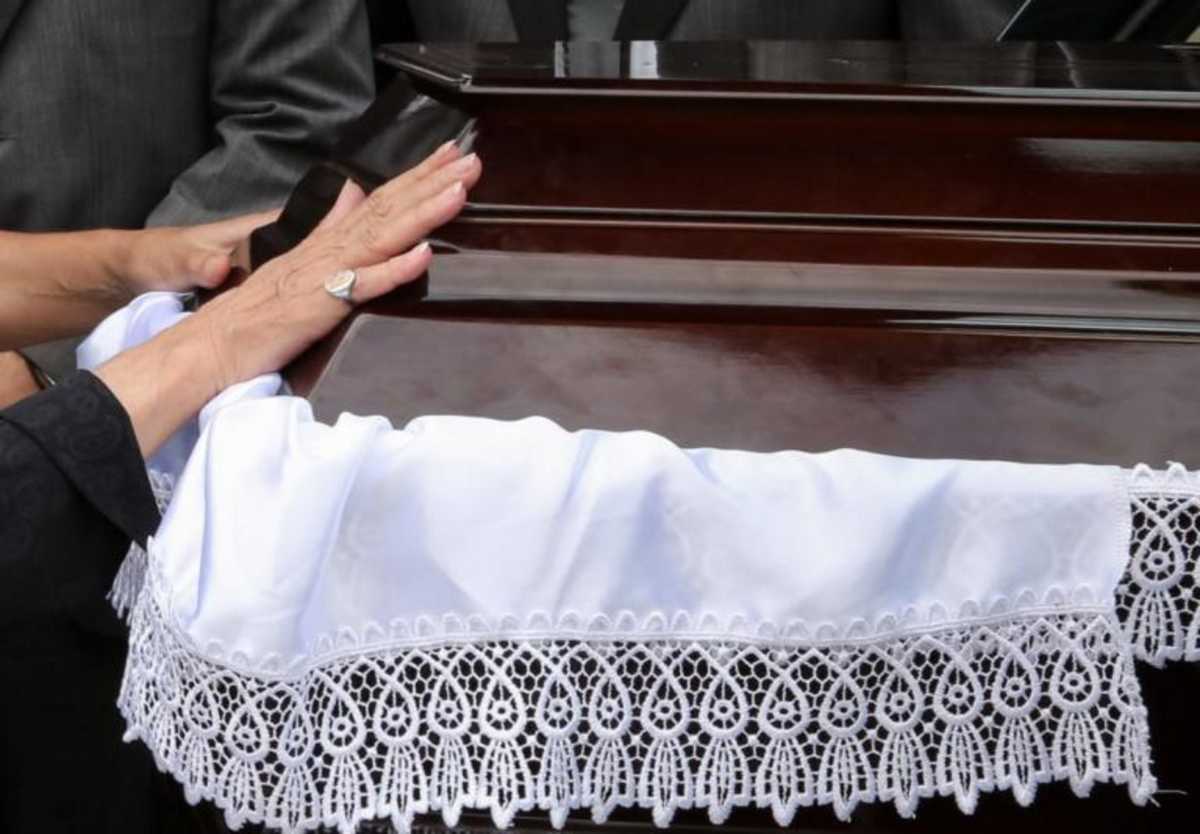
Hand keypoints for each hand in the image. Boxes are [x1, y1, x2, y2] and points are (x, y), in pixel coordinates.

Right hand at [96, 142, 481, 454]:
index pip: (379, 199)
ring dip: (423, 213)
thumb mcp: (299, 260)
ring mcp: (324, 275)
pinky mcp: (319, 306)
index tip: (451, 154)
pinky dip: (394, 269)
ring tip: (459, 190)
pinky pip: (362, 286)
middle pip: (387, 209)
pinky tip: (424, 253)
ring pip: (382, 237)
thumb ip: (330, 226)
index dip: (417, 176)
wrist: (212, 345)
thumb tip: (355, 192)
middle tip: (470, 159)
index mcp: (327, 241)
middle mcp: (328, 250)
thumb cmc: (256, 312)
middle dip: (431, 182)